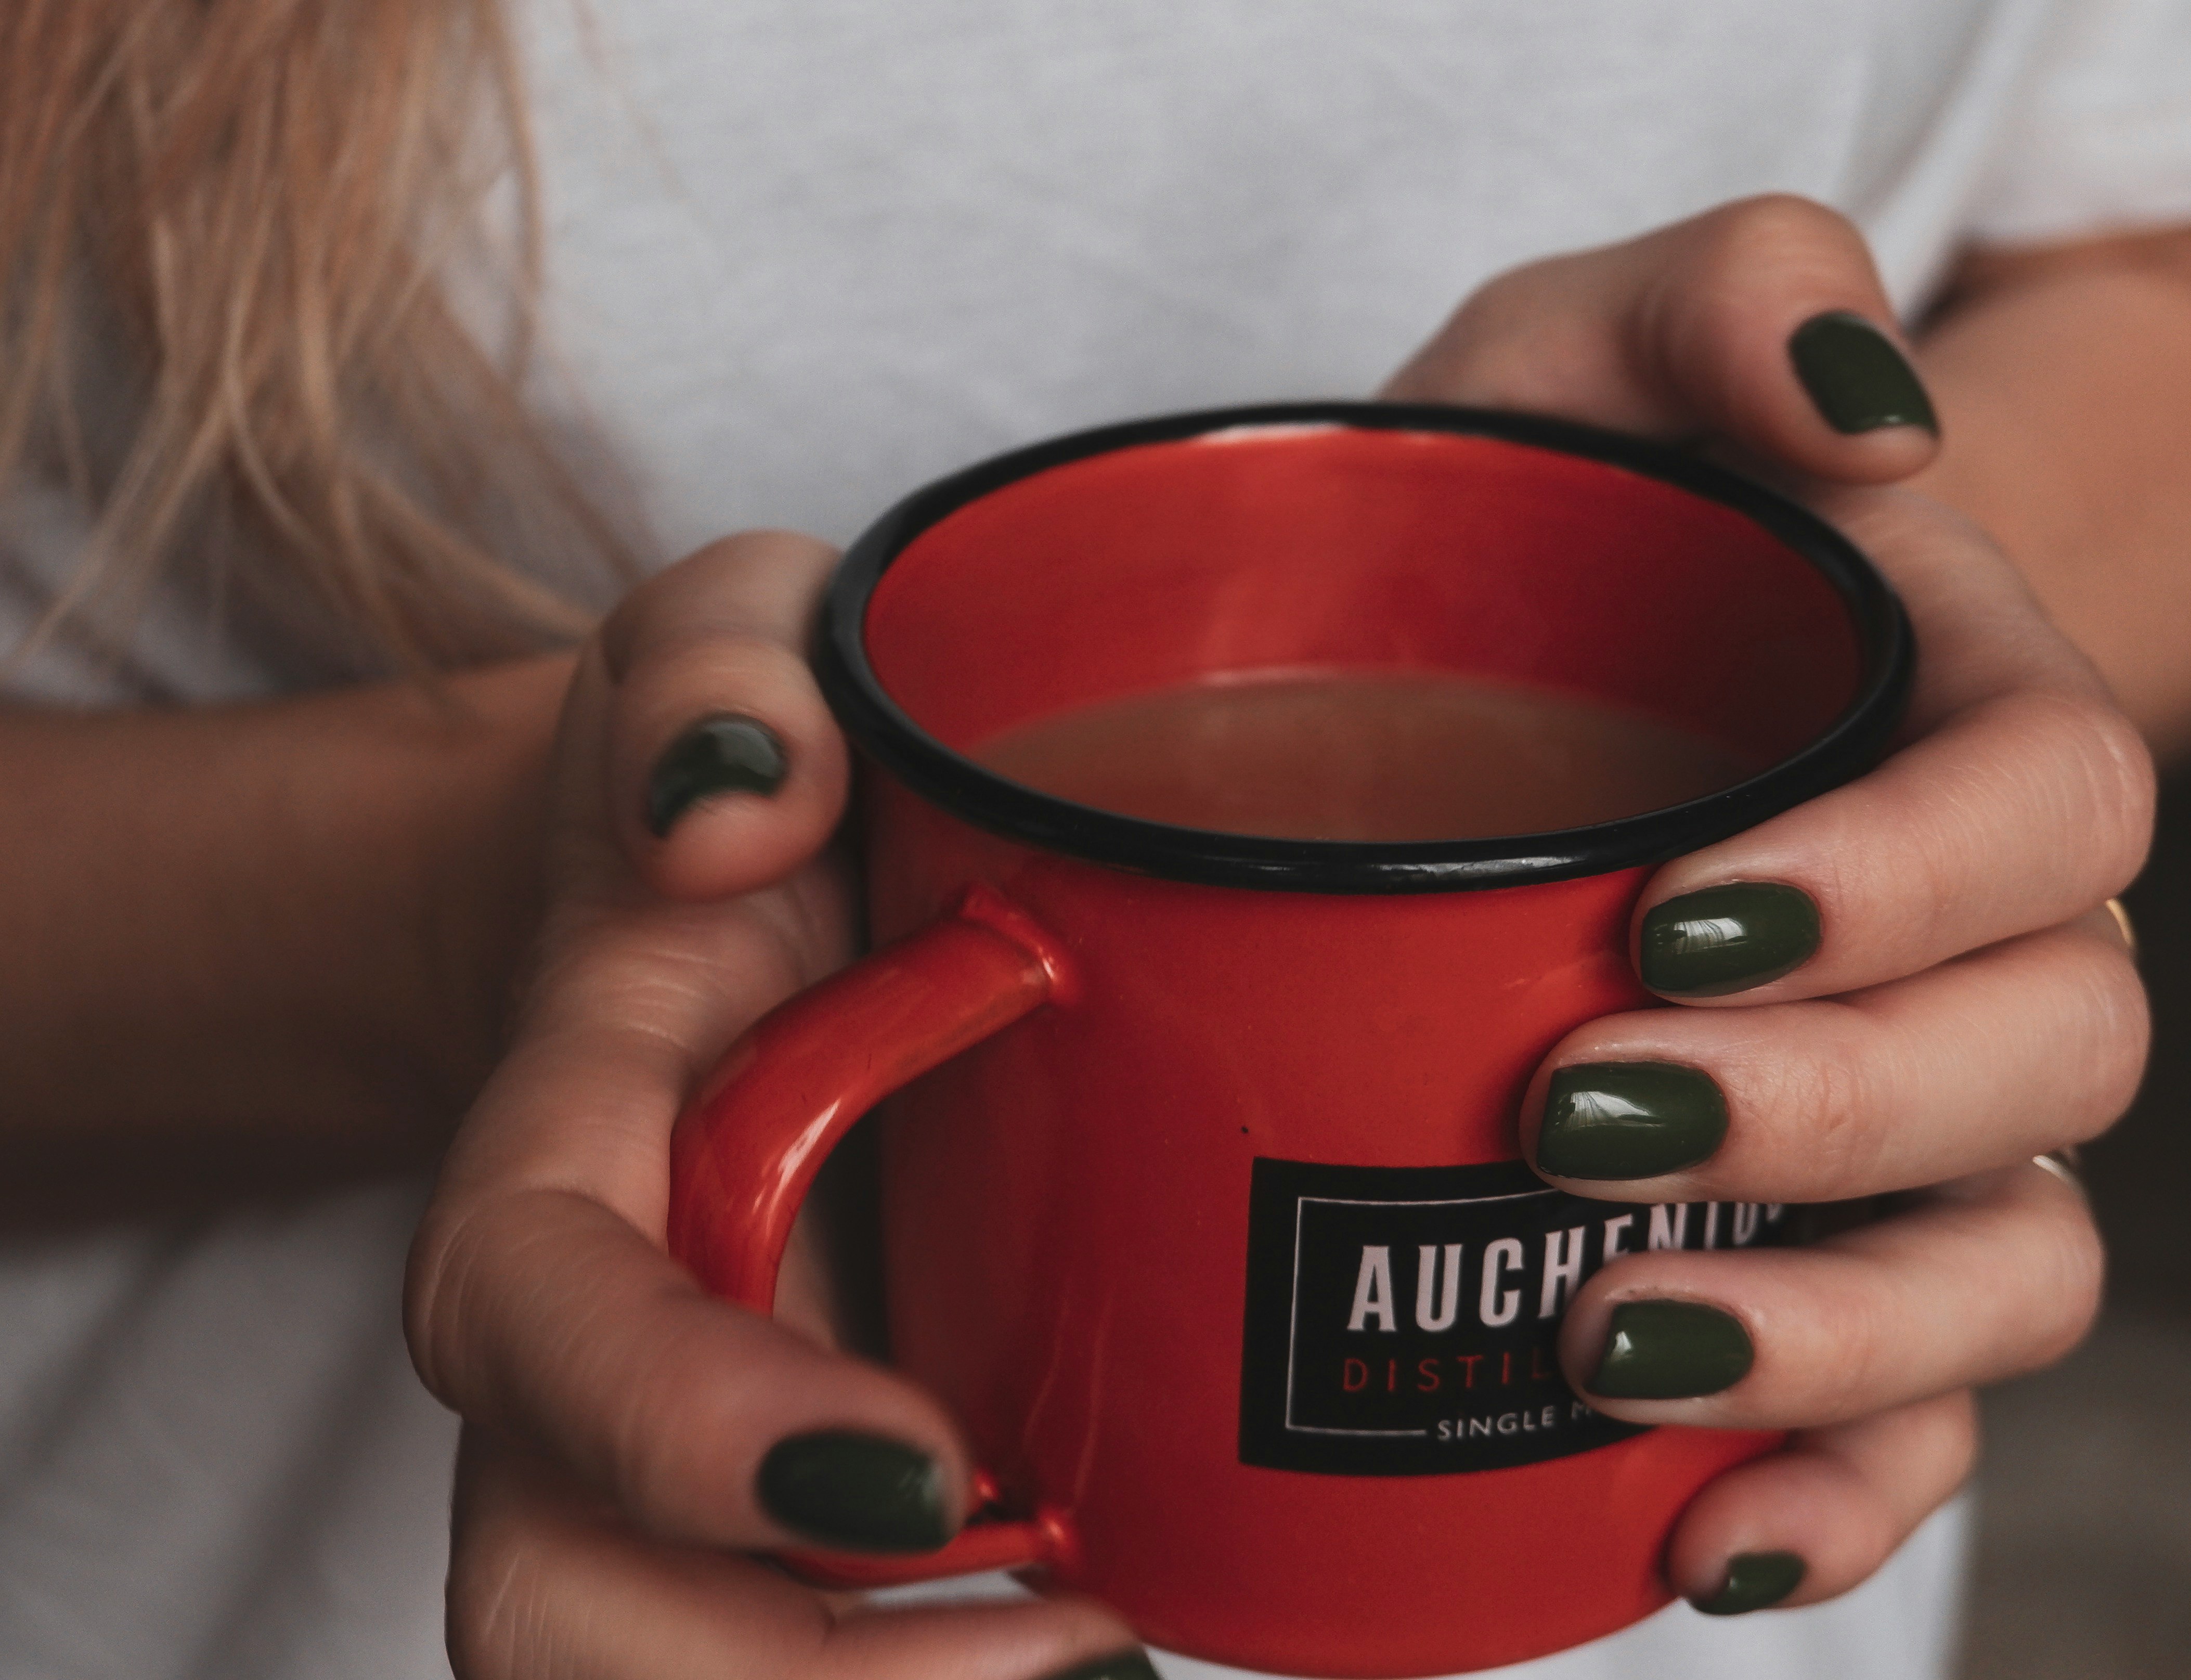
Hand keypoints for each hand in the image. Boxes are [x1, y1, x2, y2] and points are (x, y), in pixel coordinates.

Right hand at [406, 533, 1140, 1679]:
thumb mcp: (735, 636)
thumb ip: (711, 668)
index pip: (531, 1321)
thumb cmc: (760, 760)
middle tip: (1076, 1629)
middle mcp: (603, 1325)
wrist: (754, 868)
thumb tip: (738, 801)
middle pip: (560, 1600)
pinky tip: (1133, 1598)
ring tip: (1122, 1634)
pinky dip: (963, 1667)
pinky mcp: (808, 1466)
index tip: (925, 1482)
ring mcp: (698, 1422)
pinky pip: (819, 1642)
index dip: (690, 1437)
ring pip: (677, 1668)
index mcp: (569, 1133)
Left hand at [1391, 196, 2148, 1613]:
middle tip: (1577, 1117)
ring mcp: (1928, 1118)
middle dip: (1832, 1114)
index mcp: (1966, 714)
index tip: (1664, 916)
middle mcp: (1984, 934)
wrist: (1514, 670)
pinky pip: (1918, 1414)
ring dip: (1842, 1336)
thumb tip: (1853, 405)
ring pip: (2009, 1266)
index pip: (2049, 811)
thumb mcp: (1591, 345)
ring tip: (1616, 1342)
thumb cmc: (1551, 506)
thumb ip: (1728, 297)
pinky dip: (1836, 1486)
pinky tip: (1699, 1534)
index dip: (1900, 885)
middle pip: (2045, 1060)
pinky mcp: (1838, 1252)